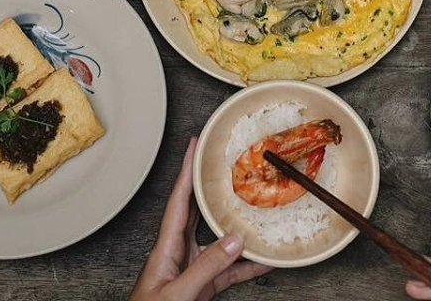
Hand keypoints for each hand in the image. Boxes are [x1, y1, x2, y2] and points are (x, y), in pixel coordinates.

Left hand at [130, 138, 271, 300]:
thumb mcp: (178, 294)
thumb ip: (205, 268)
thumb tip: (234, 240)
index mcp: (165, 248)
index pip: (178, 200)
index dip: (186, 171)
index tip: (195, 145)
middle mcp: (178, 253)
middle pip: (197, 211)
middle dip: (210, 187)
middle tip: (227, 164)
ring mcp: (190, 270)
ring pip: (218, 240)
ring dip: (236, 226)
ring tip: (257, 208)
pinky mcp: (201, 287)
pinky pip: (228, 271)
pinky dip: (247, 266)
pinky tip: (265, 261)